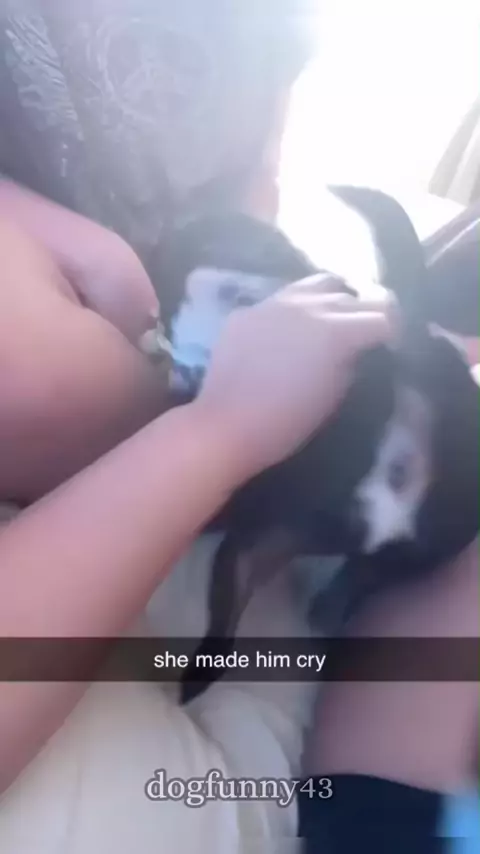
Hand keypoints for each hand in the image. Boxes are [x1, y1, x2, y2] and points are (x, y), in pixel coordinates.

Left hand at [194, 275, 395, 481]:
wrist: (226, 425)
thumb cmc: (286, 423)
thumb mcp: (333, 397)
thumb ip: (352, 364)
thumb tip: (359, 351)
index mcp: (336, 330)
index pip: (383, 316)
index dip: (395, 331)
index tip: (395, 347)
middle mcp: (308, 305)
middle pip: (353, 296)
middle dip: (369, 312)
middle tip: (371, 333)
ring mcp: (274, 303)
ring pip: (318, 284)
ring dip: (336, 298)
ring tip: (337, 318)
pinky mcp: (249, 311)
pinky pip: (283, 298)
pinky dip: (300, 308)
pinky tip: (295, 328)